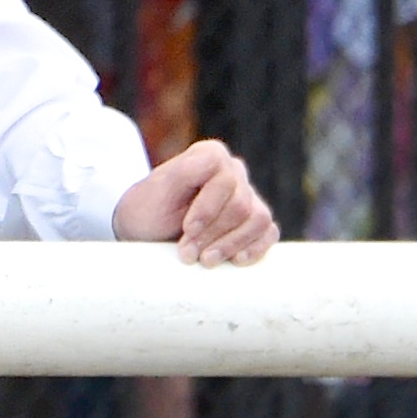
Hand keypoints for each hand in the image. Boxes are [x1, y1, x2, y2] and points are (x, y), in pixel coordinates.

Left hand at [115, 139, 278, 265]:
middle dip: (213, 234)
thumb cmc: (149, 210)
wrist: (147, 233)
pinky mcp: (254, 222)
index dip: (208, 209)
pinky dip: (256, 248)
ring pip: (258, 219)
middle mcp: (234, 172)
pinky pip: (269, 232)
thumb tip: (217, 165)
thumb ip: (185, 171)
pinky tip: (236, 261)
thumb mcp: (157, 190)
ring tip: (205, 261)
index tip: (186, 230)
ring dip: (231, 244)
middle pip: (240, 205)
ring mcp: (248, 197)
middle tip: (187, 254)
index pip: (225, 179)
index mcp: (211, 156)